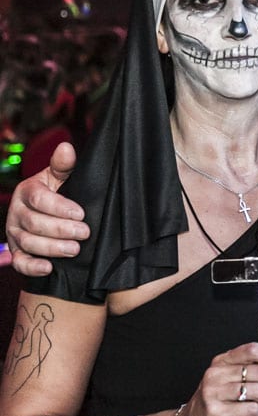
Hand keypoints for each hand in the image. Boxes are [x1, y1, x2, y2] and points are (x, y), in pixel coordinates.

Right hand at [6, 142, 88, 276]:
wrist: (47, 212)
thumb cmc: (58, 192)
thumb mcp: (60, 177)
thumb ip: (63, 165)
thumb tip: (66, 148)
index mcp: (27, 191)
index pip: (39, 199)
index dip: (60, 207)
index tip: (81, 213)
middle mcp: (17, 212)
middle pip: (34, 223)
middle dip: (61, 229)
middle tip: (84, 232)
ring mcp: (15, 233)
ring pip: (28, 243)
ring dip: (52, 248)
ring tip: (75, 249)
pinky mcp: (17, 251)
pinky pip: (20, 262)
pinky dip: (32, 267)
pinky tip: (49, 268)